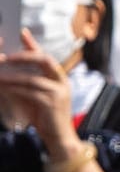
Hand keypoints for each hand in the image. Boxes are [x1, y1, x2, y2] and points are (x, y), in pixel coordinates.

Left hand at [0, 30, 75, 154]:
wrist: (60, 139)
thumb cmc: (47, 118)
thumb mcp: (38, 96)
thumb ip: (28, 82)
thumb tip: (8, 70)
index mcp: (60, 79)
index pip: (46, 56)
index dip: (33, 44)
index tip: (21, 32)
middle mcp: (62, 82)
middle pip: (44, 60)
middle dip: (24, 56)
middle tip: (5, 57)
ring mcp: (59, 93)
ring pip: (32, 78)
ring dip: (12, 76)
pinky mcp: (52, 103)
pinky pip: (29, 91)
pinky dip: (15, 88)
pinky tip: (4, 87)